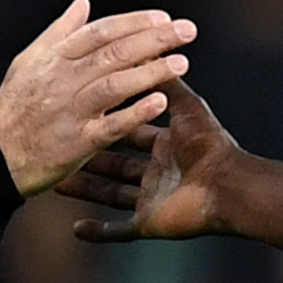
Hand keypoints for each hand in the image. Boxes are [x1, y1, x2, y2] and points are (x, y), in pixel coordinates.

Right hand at [0, 0, 197, 196]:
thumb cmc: (13, 107)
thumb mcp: (28, 61)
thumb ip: (59, 32)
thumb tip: (83, 3)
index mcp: (56, 58)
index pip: (101, 31)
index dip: (134, 22)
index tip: (163, 17)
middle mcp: (64, 79)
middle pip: (115, 52)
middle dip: (154, 39)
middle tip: (187, 31)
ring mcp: (71, 110)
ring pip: (116, 84)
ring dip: (151, 71)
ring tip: (182, 63)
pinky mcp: (77, 142)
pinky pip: (111, 125)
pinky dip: (136, 112)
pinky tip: (160, 102)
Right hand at [61, 78, 236, 241]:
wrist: (226, 186)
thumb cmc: (209, 143)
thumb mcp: (184, 105)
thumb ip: (165, 81)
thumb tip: (148, 51)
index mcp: (166, 145)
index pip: (129, 130)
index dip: (107, 121)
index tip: (81, 111)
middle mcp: (157, 172)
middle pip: (115, 163)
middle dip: (88, 158)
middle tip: (59, 147)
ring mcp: (151, 199)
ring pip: (110, 194)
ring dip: (85, 190)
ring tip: (56, 184)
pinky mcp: (148, 223)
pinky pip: (119, 230)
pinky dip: (99, 231)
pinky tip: (75, 228)